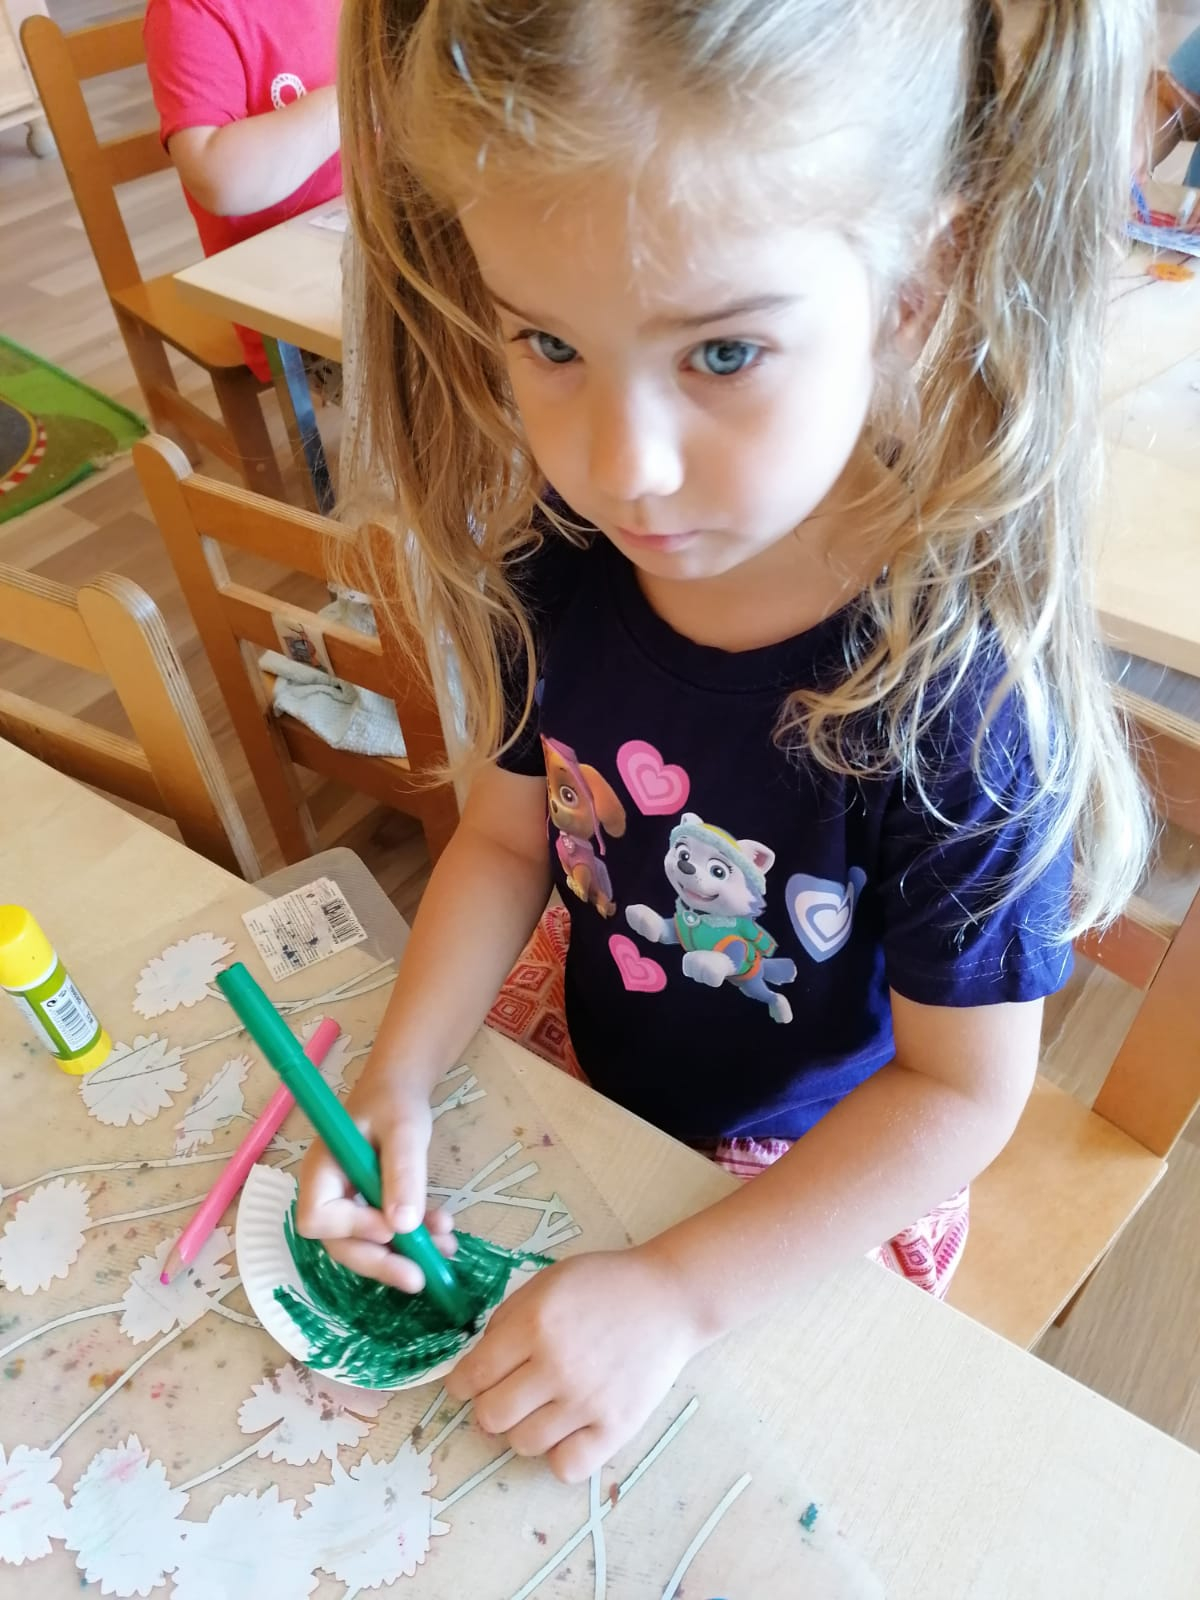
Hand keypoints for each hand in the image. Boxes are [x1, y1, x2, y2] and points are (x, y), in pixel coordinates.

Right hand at [295, 1063, 455, 1292]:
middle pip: (341, 1243)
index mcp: (321, 1170)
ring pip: (368, 1243)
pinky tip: (443, 1235)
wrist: (400, 1087)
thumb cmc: (394, 1100)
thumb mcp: (404, 1130)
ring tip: (446, 1249)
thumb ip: (402, 1173)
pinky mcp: (368, 1207)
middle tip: (419, 1278)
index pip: (319, 1218)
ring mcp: (347, 1203)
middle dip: (381, 1261)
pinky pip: (385, 1232)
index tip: (393, 1226)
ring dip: (405, 1253)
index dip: (353, 1230)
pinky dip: (413, 1239)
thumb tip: (402, 1225)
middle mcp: (327, 1192)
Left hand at [445, 1247, 707, 1482]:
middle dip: (489, 1407)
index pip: (472, 1376)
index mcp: (534, 1325)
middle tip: (506, 1394)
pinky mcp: (617, 1428)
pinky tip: (567, 1429)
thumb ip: (507, 1321)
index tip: (467, 1385)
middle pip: (491, 1417)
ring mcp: (587, 1402)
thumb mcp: (546, 1284)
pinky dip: (559, 1454)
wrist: (669, 1298)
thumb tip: (476, 1365)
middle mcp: (556, 1366)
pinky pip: (566, 1467)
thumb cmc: (604, 1285)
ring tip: (542, 1408)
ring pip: (523, 1444)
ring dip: (523, 1429)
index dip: (461, 1384)